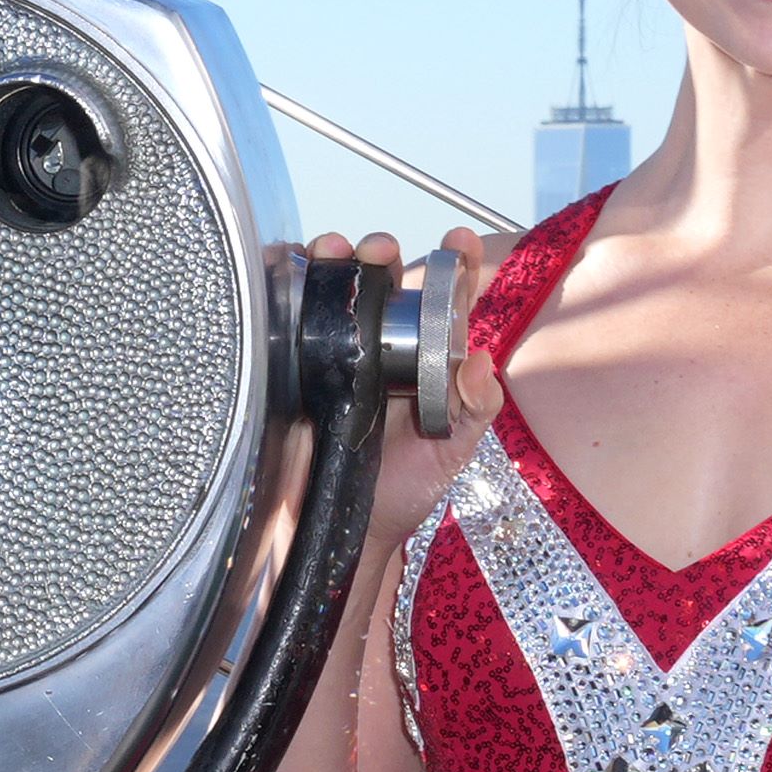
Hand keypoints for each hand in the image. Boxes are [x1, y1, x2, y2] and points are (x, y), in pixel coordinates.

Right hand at [298, 226, 507, 550]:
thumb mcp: (450, 453)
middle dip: (380, 253)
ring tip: (333, 250)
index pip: (446, 300)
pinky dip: (287, 287)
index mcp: (429, 359)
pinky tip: (288, 271)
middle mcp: (384, 347)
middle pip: (383, 282)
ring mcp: (339, 355)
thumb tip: (484, 360)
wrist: (344, 531)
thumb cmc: (404, 490)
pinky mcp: (296, 369)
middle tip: (379, 251)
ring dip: (333, 260)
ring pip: (336, 291)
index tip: (458, 240)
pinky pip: (292, 320)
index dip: (456, 264)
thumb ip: (475, 409)